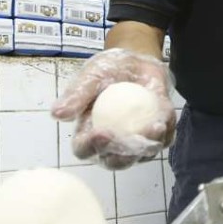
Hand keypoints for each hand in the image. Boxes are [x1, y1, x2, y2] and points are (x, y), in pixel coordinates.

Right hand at [52, 48, 175, 169]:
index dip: (91, 147)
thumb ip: (77, 94)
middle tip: (132, 141)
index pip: (85, 150)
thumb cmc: (108, 70)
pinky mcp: (156, 136)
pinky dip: (165, 132)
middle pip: (115, 162)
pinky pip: (163, 140)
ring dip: (150, 145)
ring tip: (155, 127)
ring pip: (142, 156)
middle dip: (123, 157)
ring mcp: (135, 143)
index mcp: (88, 133)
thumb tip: (56, 114)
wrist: (136, 61)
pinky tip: (164, 121)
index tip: (102, 133)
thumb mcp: (92, 76)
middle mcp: (111, 144)